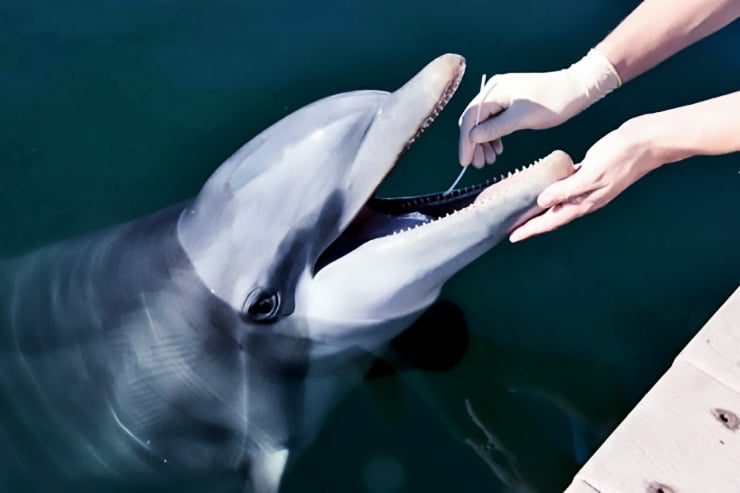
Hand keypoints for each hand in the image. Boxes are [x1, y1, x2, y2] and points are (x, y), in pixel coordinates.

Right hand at [458, 50, 620, 167]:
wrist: (576, 88)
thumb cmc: (553, 101)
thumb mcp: (522, 118)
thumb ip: (495, 128)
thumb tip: (472, 137)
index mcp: (494, 90)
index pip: (470, 117)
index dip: (466, 141)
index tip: (465, 161)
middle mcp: (494, 90)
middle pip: (474, 120)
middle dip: (474, 144)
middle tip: (478, 165)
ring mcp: (502, 96)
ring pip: (483, 123)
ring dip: (484, 143)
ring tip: (489, 161)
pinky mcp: (510, 102)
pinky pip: (494, 121)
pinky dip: (493, 136)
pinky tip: (498, 149)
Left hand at [509, 116, 661, 241]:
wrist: (646, 142)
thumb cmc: (621, 157)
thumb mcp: (590, 174)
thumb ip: (565, 190)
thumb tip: (542, 202)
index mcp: (584, 203)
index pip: (550, 221)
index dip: (530, 230)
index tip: (512, 237)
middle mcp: (584, 198)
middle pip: (551, 216)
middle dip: (531, 223)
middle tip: (511, 228)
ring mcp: (587, 186)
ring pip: (558, 202)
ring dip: (540, 207)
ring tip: (522, 209)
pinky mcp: (588, 172)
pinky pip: (565, 184)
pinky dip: (552, 187)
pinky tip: (542, 183)